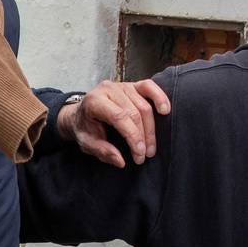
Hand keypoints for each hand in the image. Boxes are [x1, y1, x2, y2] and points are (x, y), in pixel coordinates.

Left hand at [56, 78, 170, 167]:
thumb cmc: (85, 128)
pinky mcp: (132, 85)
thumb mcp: (86, 143)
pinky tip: (165, 111)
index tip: (139, 155)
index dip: (132, 137)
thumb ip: (102, 152)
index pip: (119, 117)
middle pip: (134, 113)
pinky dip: (159, 98)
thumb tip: (121, 161)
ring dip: (151, 129)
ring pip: (144, 105)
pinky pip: (149, 87)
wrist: (81, 114)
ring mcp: (122, 85)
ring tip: (151, 147)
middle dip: (143, 137)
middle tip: (145, 156)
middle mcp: (109, 89)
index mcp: (94, 101)